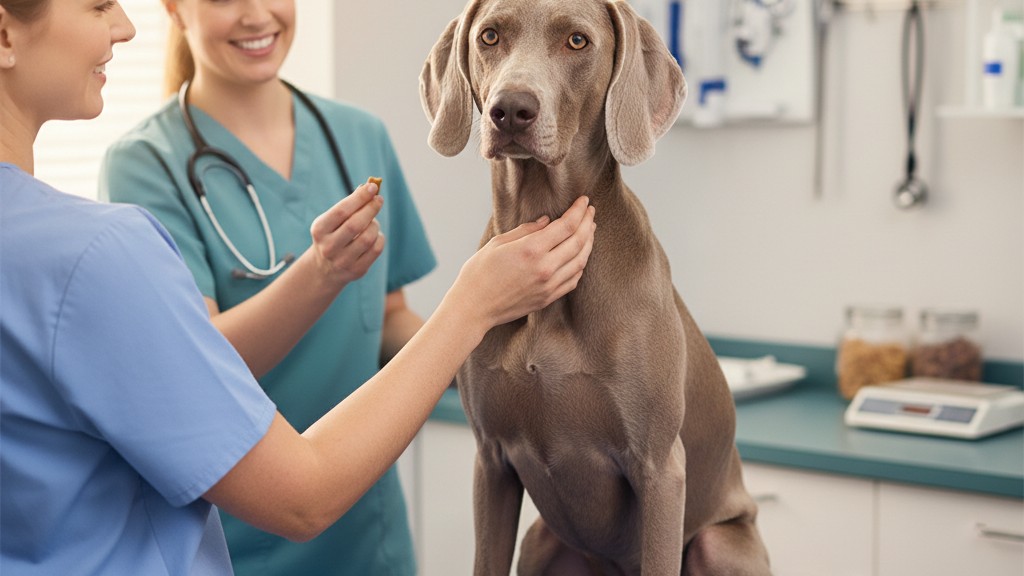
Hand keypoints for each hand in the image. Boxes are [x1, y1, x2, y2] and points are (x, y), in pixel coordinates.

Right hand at [308, 181, 385, 284]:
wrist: (325, 268)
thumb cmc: (332, 235)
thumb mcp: (332, 220)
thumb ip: (349, 205)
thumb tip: (369, 188)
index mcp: (319, 230)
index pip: (341, 211)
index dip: (359, 198)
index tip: (372, 187)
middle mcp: (329, 247)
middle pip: (356, 225)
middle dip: (370, 209)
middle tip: (379, 199)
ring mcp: (342, 261)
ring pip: (368, 238)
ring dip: (375, 225)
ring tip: (373, 222)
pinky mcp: (357, 270)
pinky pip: (376, 249)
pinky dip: (379, 238)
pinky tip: (375, 235)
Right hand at [450, 196, 595, 328]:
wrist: (473, 308)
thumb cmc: (479, 273)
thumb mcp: (498, 243)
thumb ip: (526, 230)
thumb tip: (547, 221)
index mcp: (531, 250)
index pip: (566, 226)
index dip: (579, 211)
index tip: (584, 201)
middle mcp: (545, 268)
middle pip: (578, 241)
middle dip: (587, 223)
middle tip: (590, 211)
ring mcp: (549, 286)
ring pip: (580, 261)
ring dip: (588, 243)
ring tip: (589, 229)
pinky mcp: (548, 298)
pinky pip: (573, 280)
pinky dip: (580, 264)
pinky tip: (580, 255)